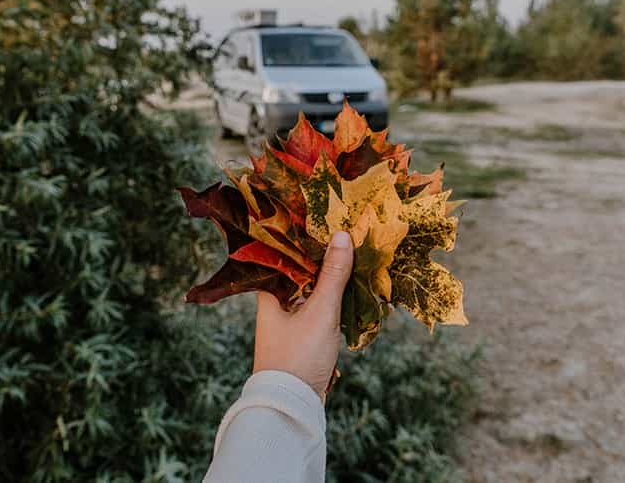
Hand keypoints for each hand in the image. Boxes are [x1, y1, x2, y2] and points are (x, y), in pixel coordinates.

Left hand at [253, 231, 353, 400]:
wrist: (291, 404)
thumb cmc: (299, 356)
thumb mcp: (321, 311)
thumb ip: (333, 274)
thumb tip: (342, 235)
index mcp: (270, 290)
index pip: (288, 253)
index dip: (309, 237)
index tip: (331, 220)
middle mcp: (274, 301)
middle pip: (302, 269)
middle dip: (325, 256)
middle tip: (349, 234)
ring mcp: (287, 317)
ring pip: (312, 287)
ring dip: (331, 276)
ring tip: (355, 255)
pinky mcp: (300, 332)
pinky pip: (317, 305)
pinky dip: (332, 296)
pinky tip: (351, 289)